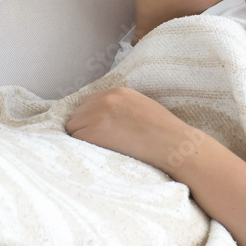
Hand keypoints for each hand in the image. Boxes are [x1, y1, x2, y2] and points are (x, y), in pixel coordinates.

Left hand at [65, 87, 204, 172]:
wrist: (172, 143)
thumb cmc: (164, 132)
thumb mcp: (142, 107)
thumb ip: (121, 108)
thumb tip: (107, 121)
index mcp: (117, 92)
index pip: (87, 103)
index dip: (91, 119)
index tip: (99, 132)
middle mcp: (104, 100)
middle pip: (77, 116)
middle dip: (84, 129)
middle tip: (101, 144)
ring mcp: (97, 115)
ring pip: (73, 129)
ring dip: (82, 140)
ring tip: (102, 149)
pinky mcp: (93, 132)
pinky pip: (76, 141)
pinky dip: (83, 148)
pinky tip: (100, 153)